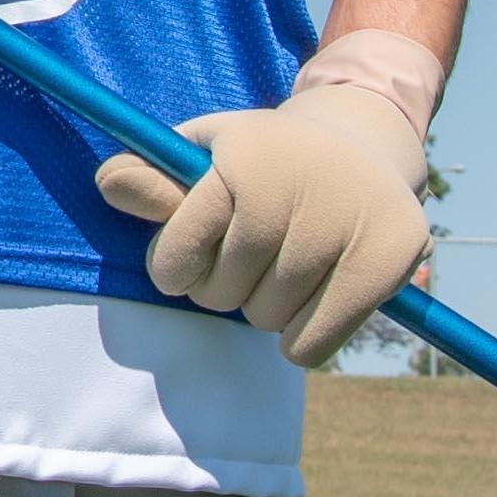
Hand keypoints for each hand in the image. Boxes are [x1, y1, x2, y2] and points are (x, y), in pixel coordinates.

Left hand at [94, 84, 435, 363]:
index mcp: (244, 159)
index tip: (187, 257)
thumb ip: (153, 180)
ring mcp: (348, 225)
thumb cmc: (263, 161)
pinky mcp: (390, 260)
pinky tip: (313, 296)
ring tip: (287, 263)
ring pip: (266, 322)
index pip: (177, 258)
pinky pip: (312, 346)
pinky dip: (301, 339)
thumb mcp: (205, 156)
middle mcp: (298, 188)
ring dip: (265, 309)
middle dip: (222, 286)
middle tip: (250, 253)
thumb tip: (107, 185)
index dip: (175, 268)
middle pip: (220, 296)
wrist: (364, 151)